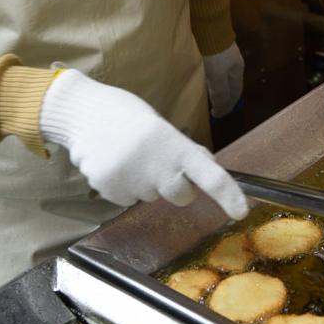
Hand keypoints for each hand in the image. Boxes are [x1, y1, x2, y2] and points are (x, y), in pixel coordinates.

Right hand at [39, 69, 248, 218]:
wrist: (82, 113)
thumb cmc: (126, 116)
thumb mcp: (161, 126)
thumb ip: (183, 150)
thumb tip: (205, 167)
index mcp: (173, 145)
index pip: (209, 175)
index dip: (229, 195)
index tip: (241, 210)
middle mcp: (155, 166)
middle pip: (181, 196)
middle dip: (177, 186)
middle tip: (159, 164)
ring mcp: (131, 181)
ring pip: (152, 197)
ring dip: (146, 183)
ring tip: (128, 156)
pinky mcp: (110, 190)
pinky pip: (127, 199)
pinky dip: (124, 187)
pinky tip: (113, 164)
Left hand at [203, 41, 243, 116]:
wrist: (205, 23)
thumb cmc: (213, 52)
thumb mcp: (217, 75)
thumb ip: (220, 93)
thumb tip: (222, 110)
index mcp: (237, 69)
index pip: (235, 92)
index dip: (228, 106)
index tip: (217, 116)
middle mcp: (231, 63)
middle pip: (228, 85)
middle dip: (222, 98)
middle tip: (211, 109)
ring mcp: (221, 55)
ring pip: (219, 77)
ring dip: (214, 88)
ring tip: (204, 97)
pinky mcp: (210, 49)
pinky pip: (211, 69)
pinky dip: (207, 79)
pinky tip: (199, 81)